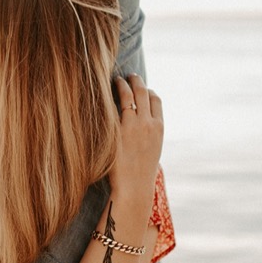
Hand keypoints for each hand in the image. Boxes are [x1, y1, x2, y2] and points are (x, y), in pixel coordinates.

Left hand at [111, 74, 162, 196]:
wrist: (133, 186)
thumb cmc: (142, 171)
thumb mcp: (153, 149)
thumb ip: (150, 133)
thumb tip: (144, 124)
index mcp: (158, 127)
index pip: (156, 99)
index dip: (149, 90)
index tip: (142, 87)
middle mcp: (147, 123)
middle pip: (143, 92)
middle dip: (136, 80)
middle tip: (129, 76)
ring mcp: (131, 126)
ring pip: (128, 95)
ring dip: (122, 84)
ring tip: (116, 80)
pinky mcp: (116, 131)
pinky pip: (112, 107)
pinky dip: (109, 98)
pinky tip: (102, 95)